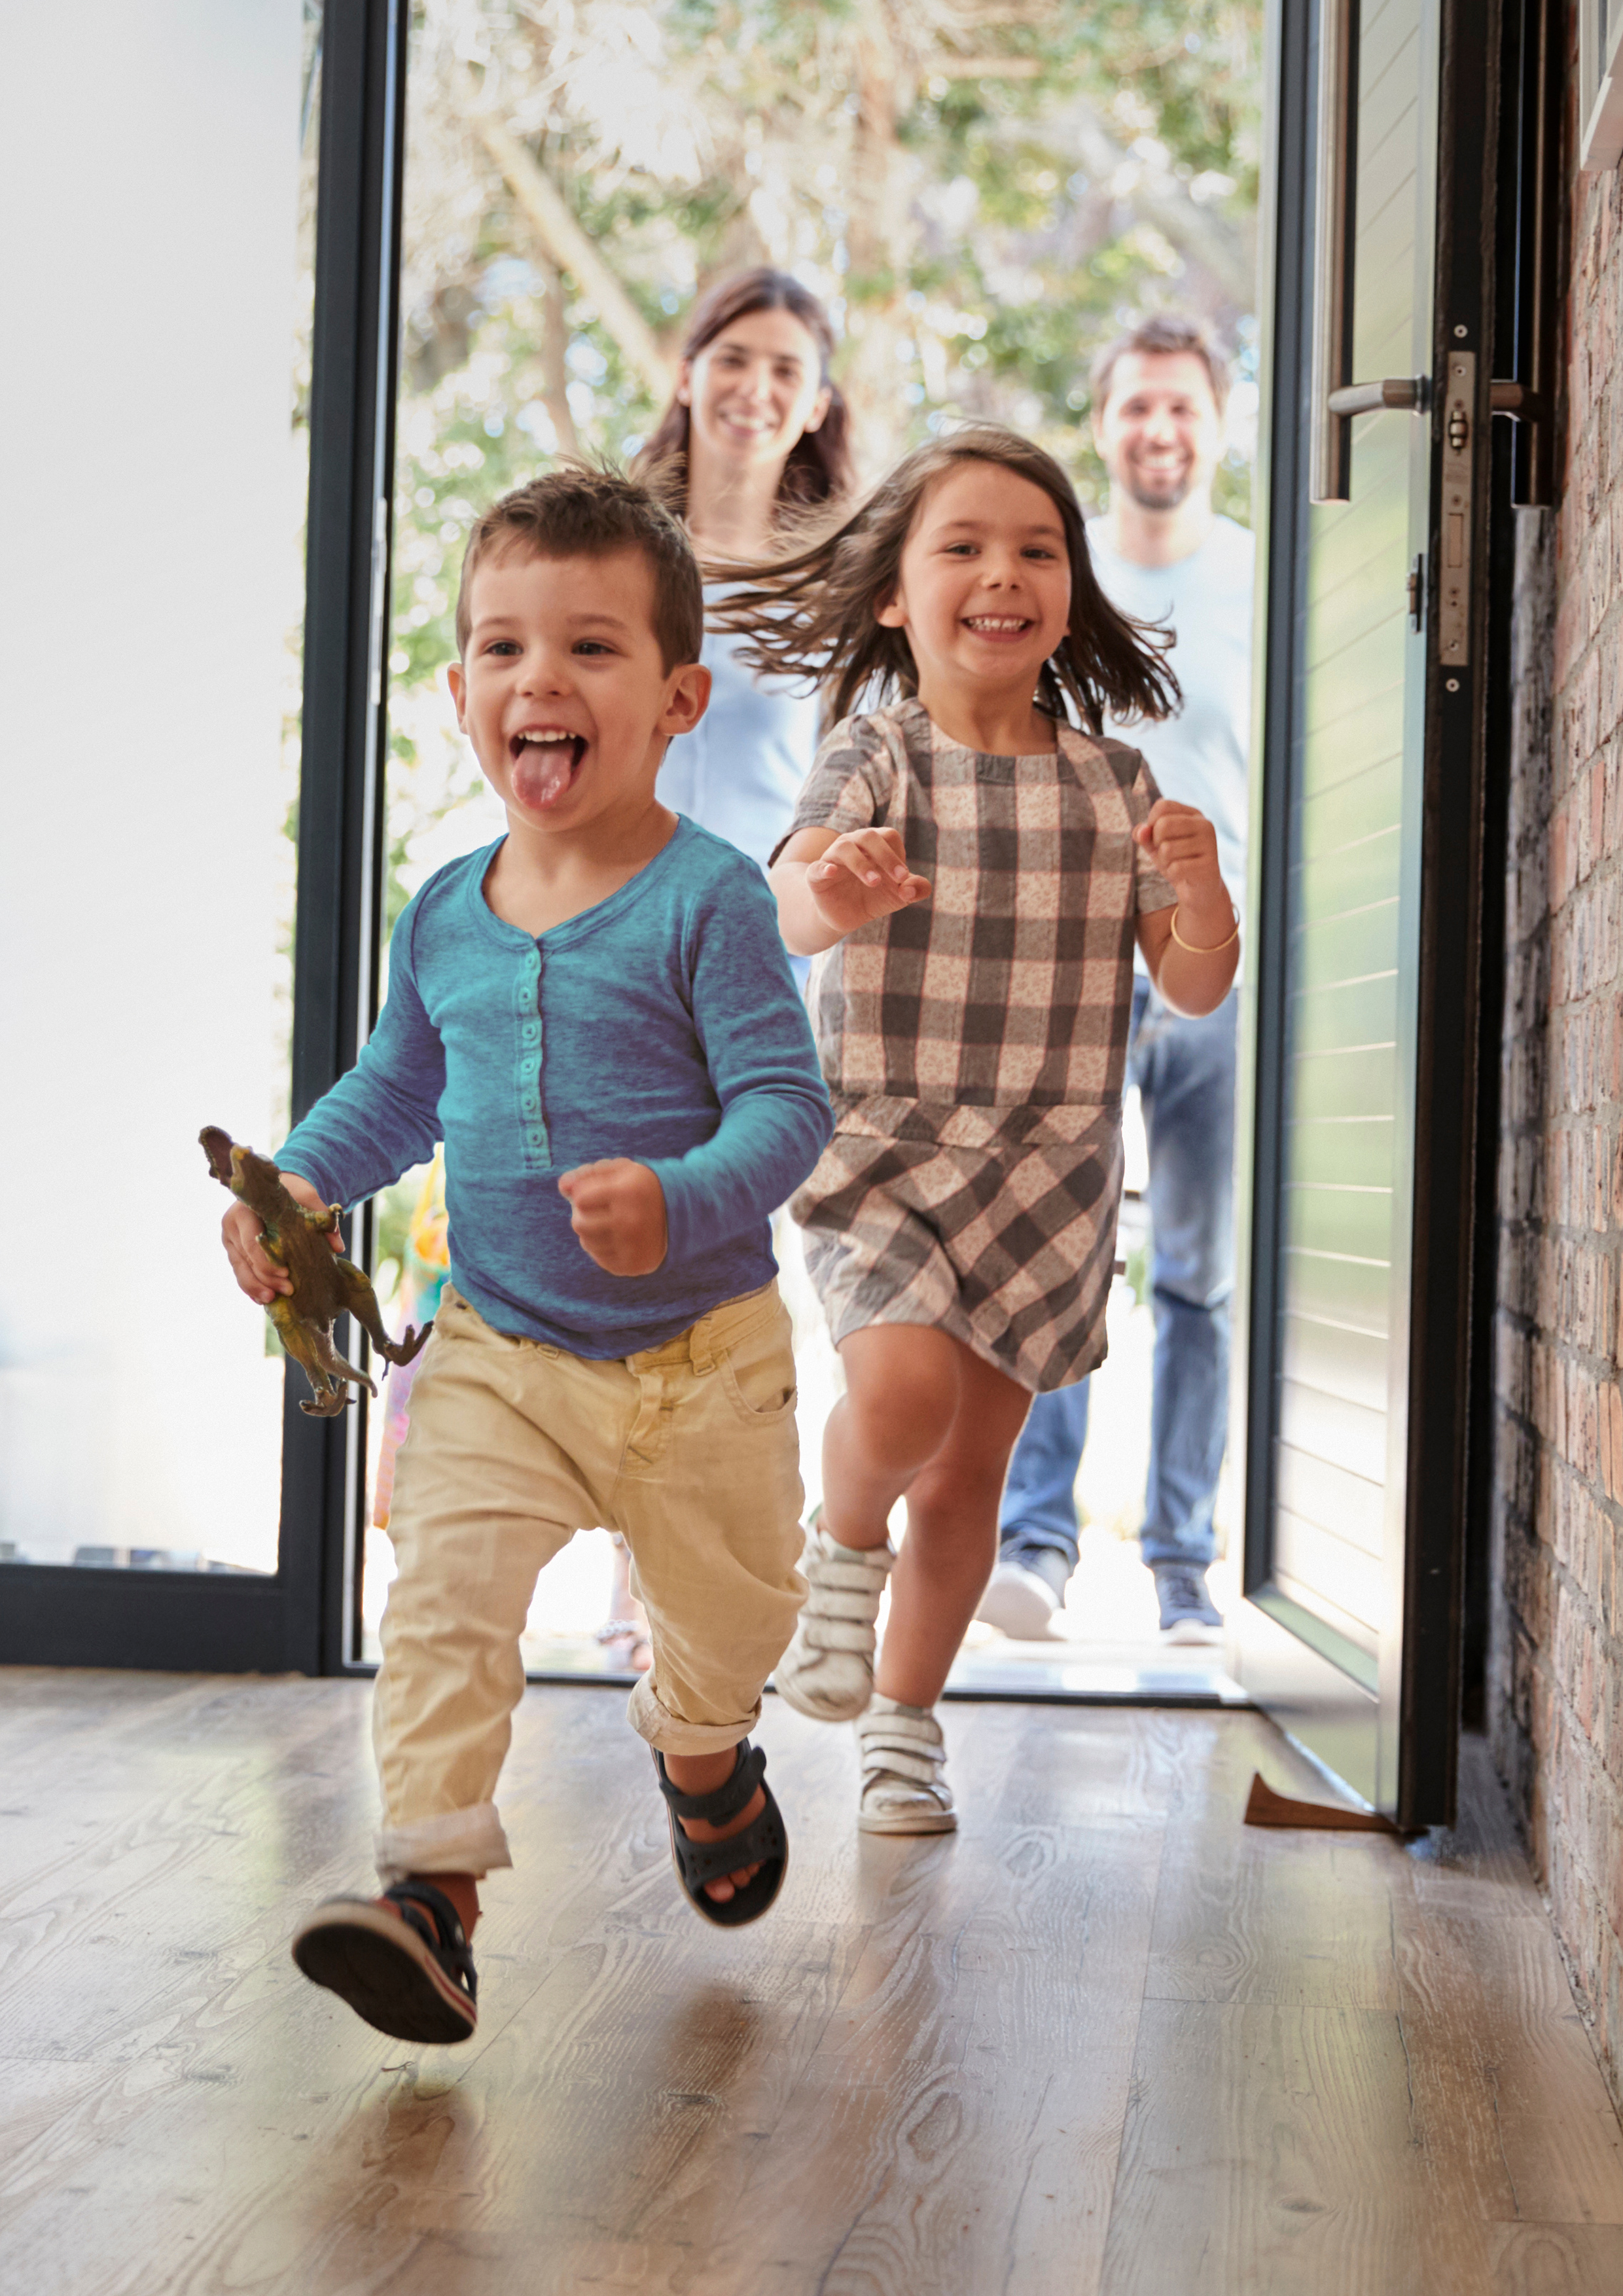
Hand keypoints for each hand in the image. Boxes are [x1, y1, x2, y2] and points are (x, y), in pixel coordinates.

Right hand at [221, 1168, 339, 1304]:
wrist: (275, 1190)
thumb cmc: (291, 1192)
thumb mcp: (307, 1197)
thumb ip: (321, 1217)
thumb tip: (338, 1246)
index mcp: (243, 1211)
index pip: (251, 1243)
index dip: (267, 1262)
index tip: (286, 1273)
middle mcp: (231, 1226)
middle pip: (246, 1260)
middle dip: (266, 1279)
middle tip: (289, 1291)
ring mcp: (230, 1241)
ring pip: (241, 1271)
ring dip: (257, 1288)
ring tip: (273, 1300)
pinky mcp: (234, 1252)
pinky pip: (241, 1273)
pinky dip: (253, 1287)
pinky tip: (265, 1299)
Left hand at [558, 1158, 667, 1276]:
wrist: (681, 1215)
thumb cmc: (641, 1188)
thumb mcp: (620, 1171)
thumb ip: (587, 1174)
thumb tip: (562, 1186)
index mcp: (627, 1192)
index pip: (579, 1198)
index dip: (584, 1193)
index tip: (598, 1192)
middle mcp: (630, 1221)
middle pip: (578, 1223)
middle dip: (583, 1214)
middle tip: (599, 1209)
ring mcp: (632, 1247)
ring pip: (586, 1242)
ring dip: (591, 1231)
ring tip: (608, 1223)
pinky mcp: (632, 1265)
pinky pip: (599, 1258)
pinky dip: (603, 1247)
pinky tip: (617, 1238)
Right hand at [805, 828, 930, 936]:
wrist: (846, 917)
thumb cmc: (874, 897)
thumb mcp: (900, 896)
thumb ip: (916, 889)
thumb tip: (911, 889)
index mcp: (874, 845)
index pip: (888, 836)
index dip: (898, 855)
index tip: (903, 878)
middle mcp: (853, 844)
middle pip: (868, 836)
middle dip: (886, 856)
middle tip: (898, 879)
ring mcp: (833, 858)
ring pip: (844, 847)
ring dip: (861, 864)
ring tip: (874, 882)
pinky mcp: (816, 876)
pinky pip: (817, 867)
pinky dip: (824, 868)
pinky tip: (832, 872)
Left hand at [1134, 800, 1231, 942]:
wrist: (1198, 889)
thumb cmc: (1176, 861)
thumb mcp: (1156, 845)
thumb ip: (1144, 835)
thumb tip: (1141, 831)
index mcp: (1193, 814)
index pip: (1163, 805)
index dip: (1152, 822)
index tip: (1158, 836)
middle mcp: (1205, 824)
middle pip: (1163, 824)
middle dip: (1156, 843)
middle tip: (1166, 853)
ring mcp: (1210, 844)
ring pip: (1167, 849)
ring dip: (1164, 862)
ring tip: (1177, 864)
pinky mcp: (1210, 865)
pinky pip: (1176, 868)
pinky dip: (1173, 874)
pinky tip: (1184, 875)